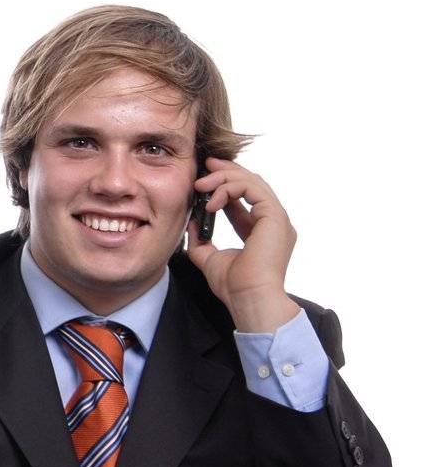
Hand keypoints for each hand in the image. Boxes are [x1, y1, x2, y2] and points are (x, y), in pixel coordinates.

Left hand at [186, 158, 300, 332]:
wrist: (249, 299)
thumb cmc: (234, 285)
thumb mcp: (209, 257)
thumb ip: (200, 239)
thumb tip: (190, 222)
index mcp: (263, 230)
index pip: (245, 197)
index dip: (225, 184)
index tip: (204, 177)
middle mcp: (274, 221)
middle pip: (252, 183)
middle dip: (226, 171)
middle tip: (205, 166)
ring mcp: (277, 218)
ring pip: (253, 181)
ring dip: (224, 178)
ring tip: (200, 185)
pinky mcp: (275, 216)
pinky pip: (252, 188)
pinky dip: (229, 189)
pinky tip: (210, 201)